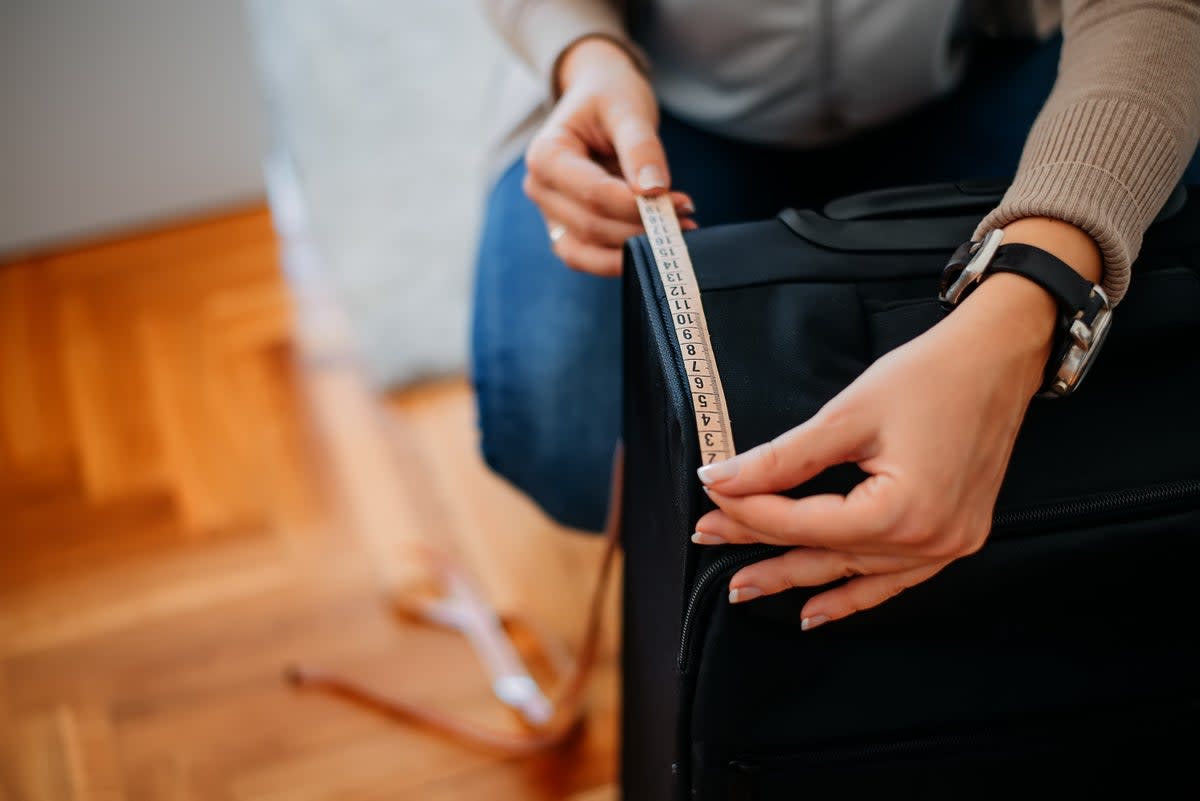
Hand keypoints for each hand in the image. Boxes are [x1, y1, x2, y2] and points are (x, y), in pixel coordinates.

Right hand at [524, 37, 695, 275]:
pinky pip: (589, 259)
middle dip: (642, 228)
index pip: (593, 194)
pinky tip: (656, 245)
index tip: (681, 203)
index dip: (637, 206)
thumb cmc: (609, 97)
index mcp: (545, 155)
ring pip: (587, 251)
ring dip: (633, 251)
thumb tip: (654, 190)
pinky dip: (622, 259)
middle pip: (592, 226)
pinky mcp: (566, 230)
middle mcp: (540, 189)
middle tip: (687, 218)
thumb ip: (641, 148)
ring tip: (676, 234)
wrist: (596, 97)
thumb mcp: (628, 109)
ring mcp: (550, 213)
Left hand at [692, 218, 1100, 628]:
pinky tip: (816, 610)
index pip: (803, 522)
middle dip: (760, 546)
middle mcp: (928, 542)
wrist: (999, 360)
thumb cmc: (928, 377)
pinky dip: (853, 593)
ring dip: (798, 576)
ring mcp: (947, 548)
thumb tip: (719, 478)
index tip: (709, 495)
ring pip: (853, 572)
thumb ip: (781, 458)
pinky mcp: (955, 540)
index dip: (748, 510)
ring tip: (746, 586)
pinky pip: (894, 580)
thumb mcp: (846, 414)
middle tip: (706, 542)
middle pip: (823, 551)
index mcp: (901, 512)